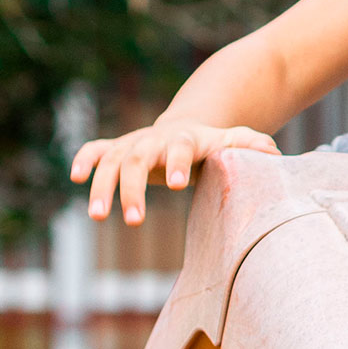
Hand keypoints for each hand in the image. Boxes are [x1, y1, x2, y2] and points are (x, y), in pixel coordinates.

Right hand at [71, 120, 278, 224]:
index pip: (181, 149)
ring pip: (111, 161)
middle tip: (133, 221)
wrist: (188, 127)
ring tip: (97, 217)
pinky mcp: (116, 148)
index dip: (179, 163)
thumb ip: (249, 145)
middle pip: (137, 160)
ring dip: (101, 186)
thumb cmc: (212, 145)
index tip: (179, 184)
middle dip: (132, 189)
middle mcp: (154, 140)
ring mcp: (133, 143)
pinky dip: (83, 159)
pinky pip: (95, 150)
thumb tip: (273, 153)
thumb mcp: (231, 142)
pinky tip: (74, 178)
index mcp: (186, 139)